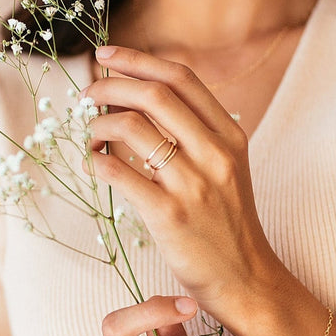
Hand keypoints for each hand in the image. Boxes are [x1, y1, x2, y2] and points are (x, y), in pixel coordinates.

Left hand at [85, 45, 284, 321]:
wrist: (246, 279)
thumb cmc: (228, 222)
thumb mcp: (227, 167)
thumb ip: (197, 132)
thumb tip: (141, 95)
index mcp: (231, 135)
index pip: (182, 78)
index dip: (138, 59)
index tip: (107, 56)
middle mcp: (215, 154)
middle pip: (154, 95)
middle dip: (111, 85)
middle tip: (88, 93)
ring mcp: (194, 184)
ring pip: (133, 128)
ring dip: (100, 124)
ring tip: (91, 135)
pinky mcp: (170, 216)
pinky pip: (120, 174)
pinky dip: (97, 162)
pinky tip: (94, 164)